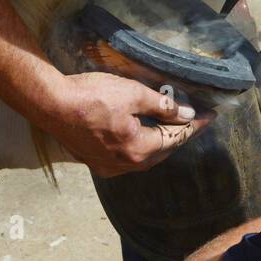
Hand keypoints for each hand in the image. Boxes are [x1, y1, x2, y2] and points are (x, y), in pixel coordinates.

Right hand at [42, 72, 214, 176]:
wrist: (51, 104)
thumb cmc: (91, 96)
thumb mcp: (133, 93)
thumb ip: (162, 105)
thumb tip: (185, 112)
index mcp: (139, 149)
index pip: (176, 137)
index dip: (194, 125)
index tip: (210, 116)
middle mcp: (126, 164)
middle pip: (162, 151)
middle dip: (178, 135)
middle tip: (192, 119)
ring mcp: (109, 166)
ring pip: (145, 157)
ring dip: (159, 143)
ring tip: (170, 127)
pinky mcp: (95, 162)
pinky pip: (127, 158)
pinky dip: (140, 147)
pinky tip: (141, 136)